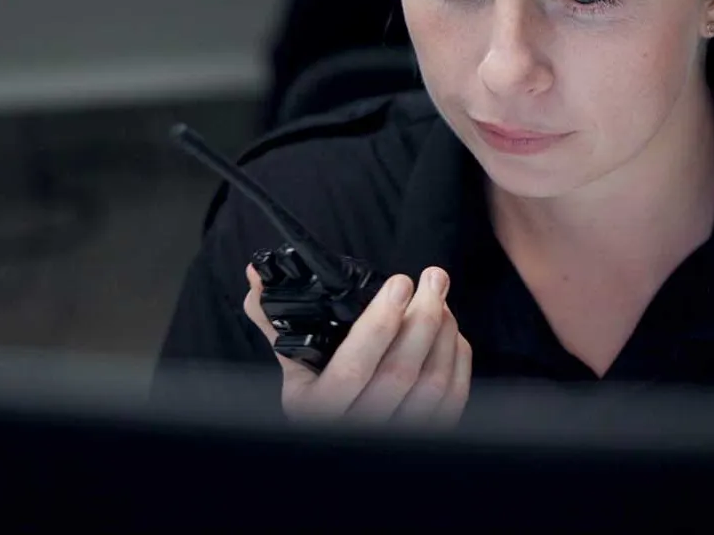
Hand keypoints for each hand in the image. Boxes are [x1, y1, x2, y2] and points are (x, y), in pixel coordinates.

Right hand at [243, 264, 471, 424]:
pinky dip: (457, 359)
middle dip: (424, 317)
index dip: (380, 324)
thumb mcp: (292, 364)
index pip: (353, 368)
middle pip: (400, 373)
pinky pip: (453, 398)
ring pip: (432, 384)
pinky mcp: (429, 435)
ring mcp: (396, 435)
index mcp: (318, 408)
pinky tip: (451, 332)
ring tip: (440, 299)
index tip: (399, 283)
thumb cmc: (317, 392)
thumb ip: (276, 319)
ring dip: (443, 333)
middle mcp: (357, 428)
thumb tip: (256, 277)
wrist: (340, 434)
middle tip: (433, 278)